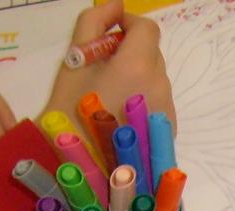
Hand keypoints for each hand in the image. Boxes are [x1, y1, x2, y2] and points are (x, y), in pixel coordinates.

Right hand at [45, 1, 174, 130]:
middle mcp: (160, 87)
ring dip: (136, 78)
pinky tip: (119, 118)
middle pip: (152, 54)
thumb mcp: (73, 61)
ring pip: (155, 80)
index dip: (128, 25)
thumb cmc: (68, 113)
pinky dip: (142, 101)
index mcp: (138, 66)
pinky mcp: (166, 134)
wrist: (73, 169)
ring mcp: (166, 113)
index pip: (147, 29)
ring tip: (108, 97)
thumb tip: (116, 6)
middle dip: (130, 53)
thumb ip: (94, 22)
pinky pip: (158, 104)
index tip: (108, 36)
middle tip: (101, 69)